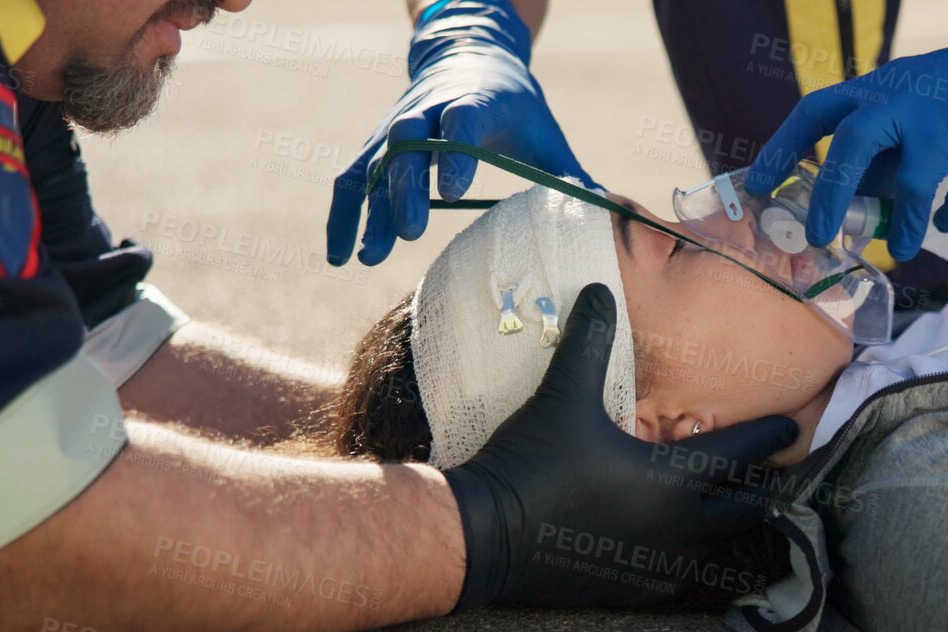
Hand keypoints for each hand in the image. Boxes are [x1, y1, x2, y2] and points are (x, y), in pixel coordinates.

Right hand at [326, 0, 593, 267]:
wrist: (470, 59)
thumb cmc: (515, 107)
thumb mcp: (545, 134)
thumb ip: (569, 176)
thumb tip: (606, 218)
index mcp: (475, 102)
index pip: (461, 123)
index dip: (455, 155)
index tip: (454, 192)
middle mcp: (427, 110)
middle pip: (407, 143)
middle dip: (406, 187)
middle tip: (411, 233)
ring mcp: (396, 126)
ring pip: (374, 164)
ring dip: (368, 209)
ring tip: (367, 256)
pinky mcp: (377, 144)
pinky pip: (353, 178)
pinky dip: (344, 214)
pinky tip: (340, 256)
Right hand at [445, 285, 797, 609]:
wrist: (485, 536)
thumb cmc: (532, 462)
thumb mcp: (563, 395)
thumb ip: (589, 343)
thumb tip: (599, 291)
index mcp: (673, 479)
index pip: (742, 453)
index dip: (770, 436)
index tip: (792, 427)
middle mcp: (678, 528)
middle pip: (745, 511)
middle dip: (761, 491)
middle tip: (774, 477)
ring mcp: (656, 566)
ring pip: (716, 550)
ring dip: (727, 529)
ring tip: (733, 513)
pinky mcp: (629, 592)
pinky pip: (678, 580)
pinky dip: (689, 562)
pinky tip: (682, 553)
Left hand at [746, 12, 947, 262]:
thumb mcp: (912, 107)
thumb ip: (880, 151)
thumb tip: (848, 205)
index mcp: (879, 87)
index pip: (816, 112)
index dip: (782, 149)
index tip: (758, 187)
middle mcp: (905, 98)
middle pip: (851, 144)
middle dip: (830, 197)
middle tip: (820, 237)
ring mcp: (947, 119)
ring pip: (912, 184)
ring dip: (902, 226)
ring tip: (901, 250)